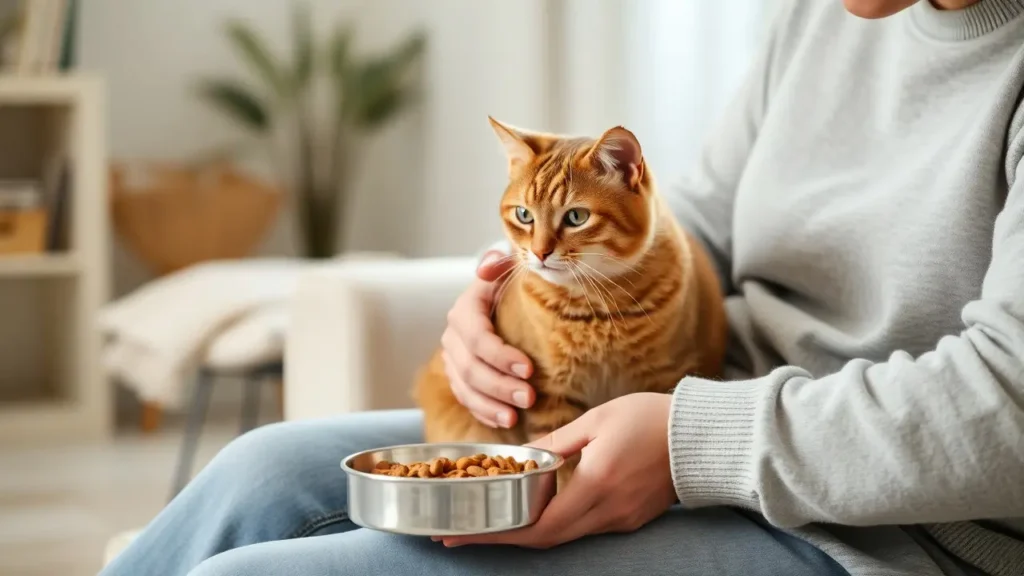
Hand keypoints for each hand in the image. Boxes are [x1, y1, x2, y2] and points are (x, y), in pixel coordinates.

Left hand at [440, 393, 677, 548]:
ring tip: (493, 519)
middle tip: (463, 530)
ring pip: (565, 536)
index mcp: (596, 484)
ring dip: (529, 531)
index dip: (496, 534)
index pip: (537, 526)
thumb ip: (559, 442)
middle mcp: (608, 511)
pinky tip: (537, 509)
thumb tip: (524, 456)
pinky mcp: (632, 519)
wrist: (703, 436)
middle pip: (546, 539)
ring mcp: (622, 520)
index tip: (460, 534)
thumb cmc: (651, 418)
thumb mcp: (598, 420)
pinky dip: (557, 523)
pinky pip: (586, 528)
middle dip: (502, 537)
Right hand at [441, 249, 534, 427]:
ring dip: (491, 405)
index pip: (477, 337)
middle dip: (500, 386)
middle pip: (471, 368)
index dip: (500, 356)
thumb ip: (500, 265)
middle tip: (529, 398)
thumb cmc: (511, 285)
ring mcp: (453, 360)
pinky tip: (504, 421)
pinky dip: (484, 412)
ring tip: (516, 417)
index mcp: (465, 310)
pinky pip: (467, 400)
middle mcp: (453, 336)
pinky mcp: (459, 377)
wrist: (504, 299)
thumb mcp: (509, 269)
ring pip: (466, 388)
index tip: (529, 369)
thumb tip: (489, 267)